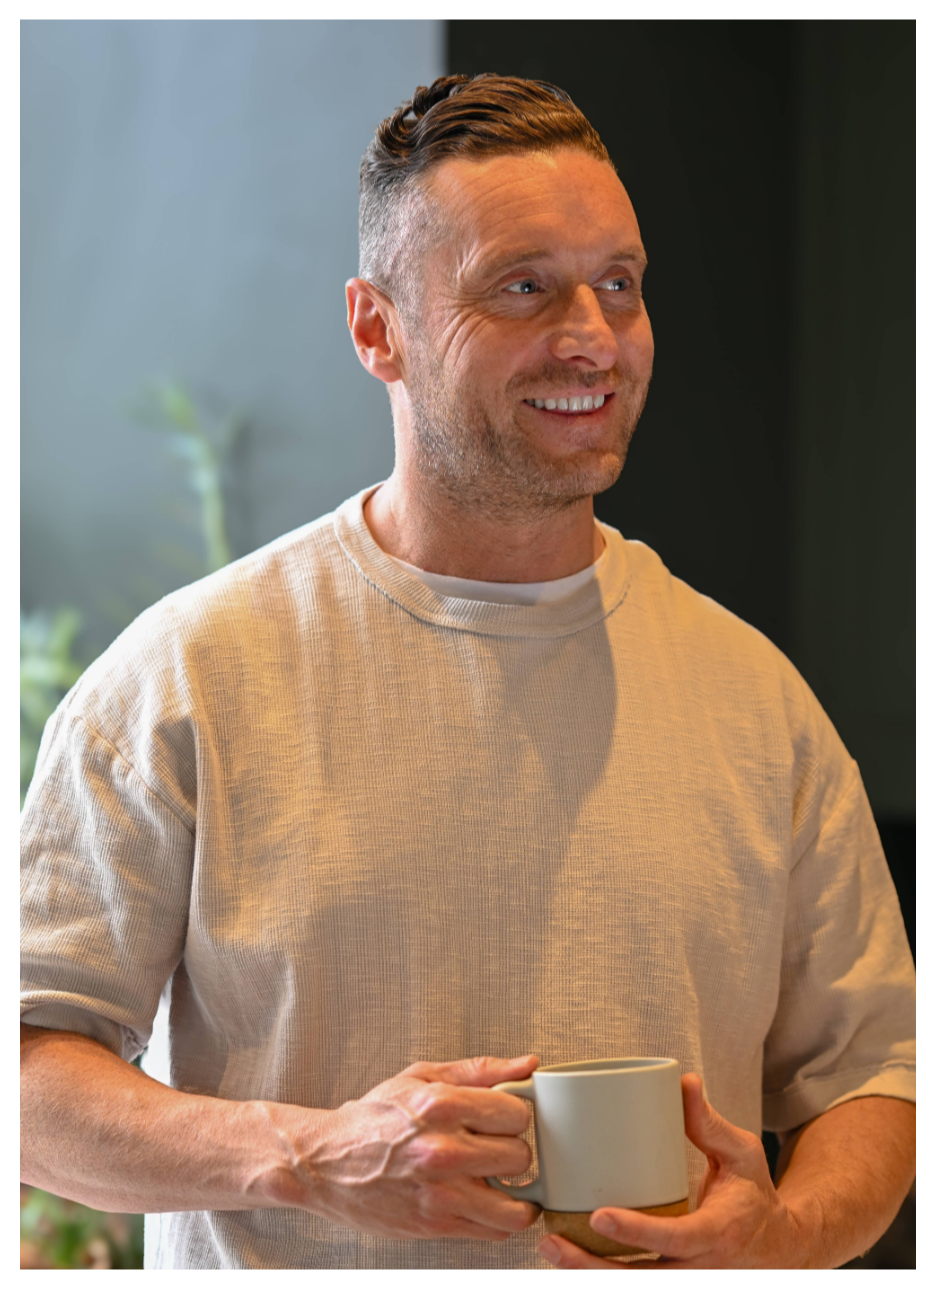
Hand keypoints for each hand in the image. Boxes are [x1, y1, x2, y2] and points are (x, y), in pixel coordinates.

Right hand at [268, 1054, 541, 1241]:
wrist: (325, 1163)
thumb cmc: (374, 1118)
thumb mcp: (421, 1076)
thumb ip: (479, 1070)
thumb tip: (527, 1065)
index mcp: (441, 1104)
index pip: (517, 1114)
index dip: (515, 1116)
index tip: (504, 1120)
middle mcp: (442, 1149)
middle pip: (520, 1157)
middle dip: (513, 1151)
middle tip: (497, 1148)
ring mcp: (439, 1192)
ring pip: (515, 1205)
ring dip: (515, 1194)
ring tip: (503, 1182)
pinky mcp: (434, 1224)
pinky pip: (494, 1230)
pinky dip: (500, 1219)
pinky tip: (487, 1202)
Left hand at [538, 1073, 803, 1268]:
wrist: (780, 1246)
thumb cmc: (754, 1194)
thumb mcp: (742, 1153)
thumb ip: (709, 1122)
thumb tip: (683, 1082)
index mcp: (717, 1232)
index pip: (674, 1238)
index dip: (636, 1232)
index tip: (598, 1216)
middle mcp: (700, 1268)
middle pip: (642, 1279)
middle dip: (592, 1267)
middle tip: (552, 1242)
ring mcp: (687, 1282)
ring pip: (634, 1288)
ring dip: (588, 1275)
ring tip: (551, 1249)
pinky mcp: (675, 1284)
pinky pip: (637, 1286)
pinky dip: (601, 1277)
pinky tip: (569, 1260)